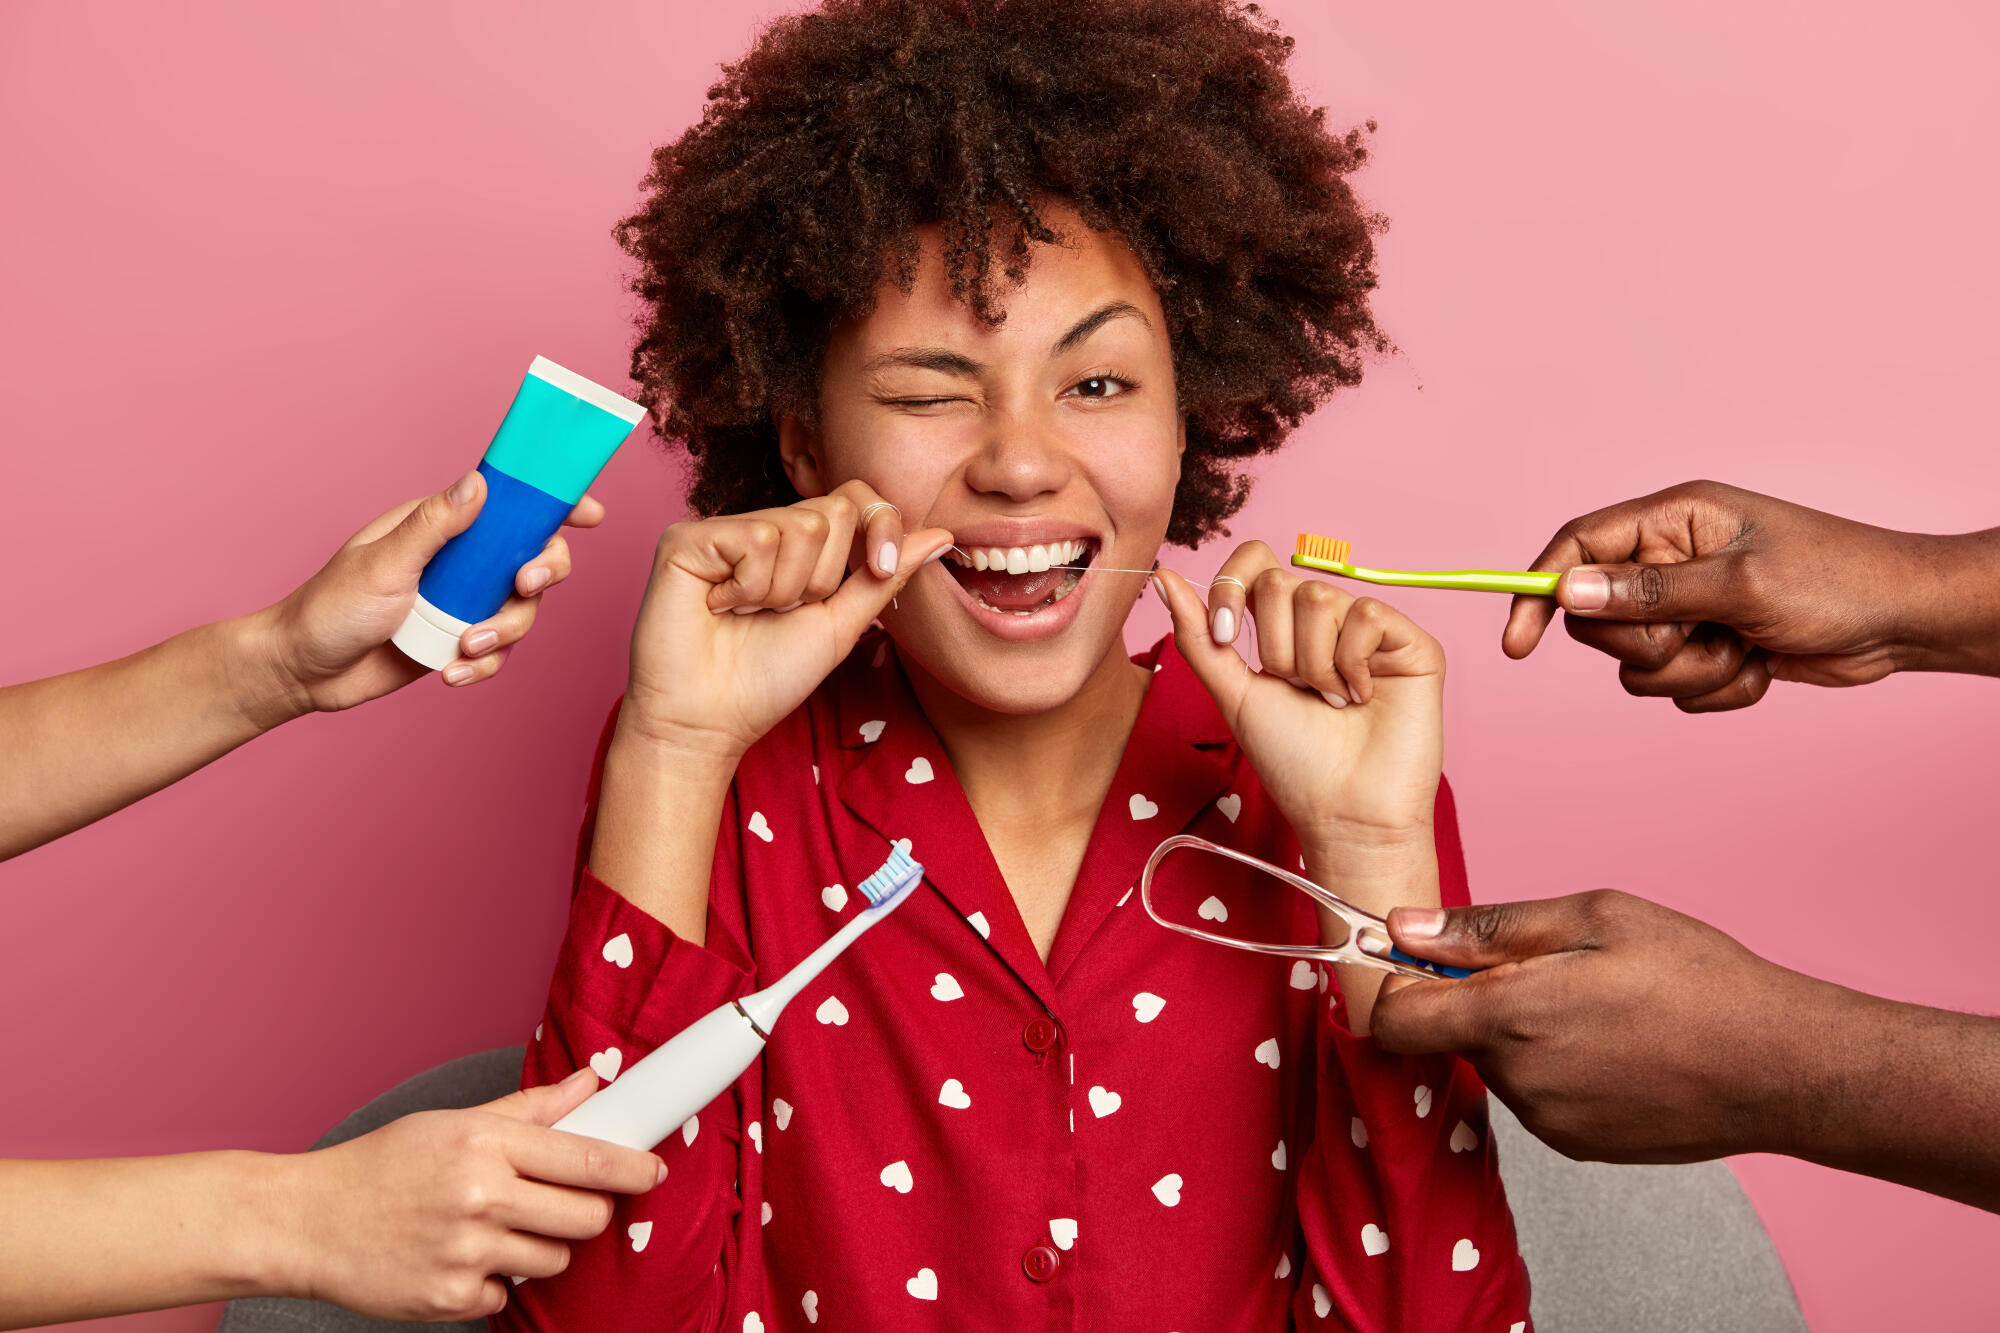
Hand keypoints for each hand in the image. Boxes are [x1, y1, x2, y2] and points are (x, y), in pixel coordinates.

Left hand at [254, 472, 604, 715]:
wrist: (302, 673)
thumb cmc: (329, 607)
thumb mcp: (384, 563)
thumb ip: (434, 525)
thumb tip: (479, 483)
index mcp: (440, 527)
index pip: (506, 504)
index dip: (551, 504)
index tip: (588, 513)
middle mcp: (459, 562)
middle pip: (531, 556)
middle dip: (542, 573)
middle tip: (524, 584)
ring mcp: (461, 603)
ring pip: (521, 611)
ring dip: (504, 631)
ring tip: (466, 647)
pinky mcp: (457, 643)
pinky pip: (497, 653)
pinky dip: (483, 665)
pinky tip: (451, 673)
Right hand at [282, 1067, 663, 1320]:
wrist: (305, 1221)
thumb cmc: (383, 1166)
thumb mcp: (454, 1123)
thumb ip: (531, 1109)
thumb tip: (591, 1082)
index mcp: (485, 1144)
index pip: (589, 1160)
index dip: (634, 1168)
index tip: (655, 1171)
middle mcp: (480, 1197)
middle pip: (586, 1217)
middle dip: (586, 1212)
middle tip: (558, 1202)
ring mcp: (465, 1253)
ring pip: (553, 1260)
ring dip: (538, 1247)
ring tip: (492, 1227)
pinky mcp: (449, 1299)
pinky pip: (506, 1296)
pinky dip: (492, 1282)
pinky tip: (458, 1258)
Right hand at [617, 480, 951, 761]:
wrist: (710, 720)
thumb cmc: (766, 679)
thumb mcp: (842, 625)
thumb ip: (885, 577)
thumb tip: (942, 535)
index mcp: (798, 546)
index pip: (854, 498)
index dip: (879, 524)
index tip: (881, 566)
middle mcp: (760, 528)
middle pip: (833, 511)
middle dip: (824, 577)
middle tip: (783, 612)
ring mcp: (722, 529)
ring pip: (798, 526)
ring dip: (784, 590)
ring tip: (748, 614)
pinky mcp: (686, 538)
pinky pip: (754, 539)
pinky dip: (748, 586)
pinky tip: (720, 607)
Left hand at [1154, 544, 1445, 855]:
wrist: (1342, 811)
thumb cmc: (1292, 761)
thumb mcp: (1232, 693)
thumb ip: (1199, 636)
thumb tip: (1164, 576)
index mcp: (1284, 626)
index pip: (1254, 562)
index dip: (1232, 587)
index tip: (1227, 637)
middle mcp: (1328, 620)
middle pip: (1280, 582)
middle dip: (1274, 648)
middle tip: (1298, 692)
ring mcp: (1370, 628)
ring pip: (1319, 597)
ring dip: (1312, 664)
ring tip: (1332, 702)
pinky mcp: (1411, 641)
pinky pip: (1366, 613)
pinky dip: (1352, 662)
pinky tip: (1364, 696)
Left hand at [1368, 890, 1841, 1162]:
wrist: (1783, 1067)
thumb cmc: (1698, 980)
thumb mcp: (1592, 918)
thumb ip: (1486, 927)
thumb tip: (1404, 926)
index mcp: (1510, 1018)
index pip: (1393, 1021)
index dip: (1398, 985)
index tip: (1427, 959)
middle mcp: (1518, 1081)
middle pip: (1450, 1036)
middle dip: (1478, 998)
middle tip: (1552, 967)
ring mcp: (1548, 1122)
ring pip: (1497, 1064)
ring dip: (1521, 1032)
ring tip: (1599, 1005)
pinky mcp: (1578, 1146)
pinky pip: (1536, 1095)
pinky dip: (1555, 1066)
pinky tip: (1615, 1044)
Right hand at [1501, 479, 1969, 710]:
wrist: (1903, 623)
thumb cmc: (1836, 582)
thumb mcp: (1739, 585)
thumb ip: (1649, 592)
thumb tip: (1568, 591)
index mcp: (1672, 521)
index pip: (1578, 547)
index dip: (1540, 590)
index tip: (1520, 643)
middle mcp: (1671, 561)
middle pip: (1599, 618)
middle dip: (1648, 643)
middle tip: (1701, 633)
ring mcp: (1689, 607)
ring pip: (1636, 665)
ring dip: (1689, 673)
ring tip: (1743, 650)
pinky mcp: (1708, 647)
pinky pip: (1674, 689)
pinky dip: (1716, 689)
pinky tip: (1761, 667)